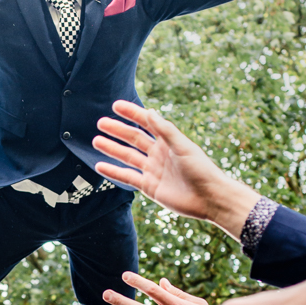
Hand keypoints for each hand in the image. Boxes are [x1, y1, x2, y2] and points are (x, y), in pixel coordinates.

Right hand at [92, 101, 259, 233]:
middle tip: (101, 123)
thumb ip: (166, 131)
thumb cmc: (201, 170)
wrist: (209, 198)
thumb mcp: (184, 147)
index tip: (116, 105)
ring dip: (112, 149)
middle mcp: (159, 154)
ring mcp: (153, 170)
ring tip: (96, 141)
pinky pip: (127, 177)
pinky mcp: (149, 187)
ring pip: (128, 157)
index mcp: (168, 141)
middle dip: (118, 130)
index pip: (146, 122)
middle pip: (134, 139)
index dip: (132, 113)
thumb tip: (150, 112)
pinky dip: (113, 172)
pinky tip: (100, 166)